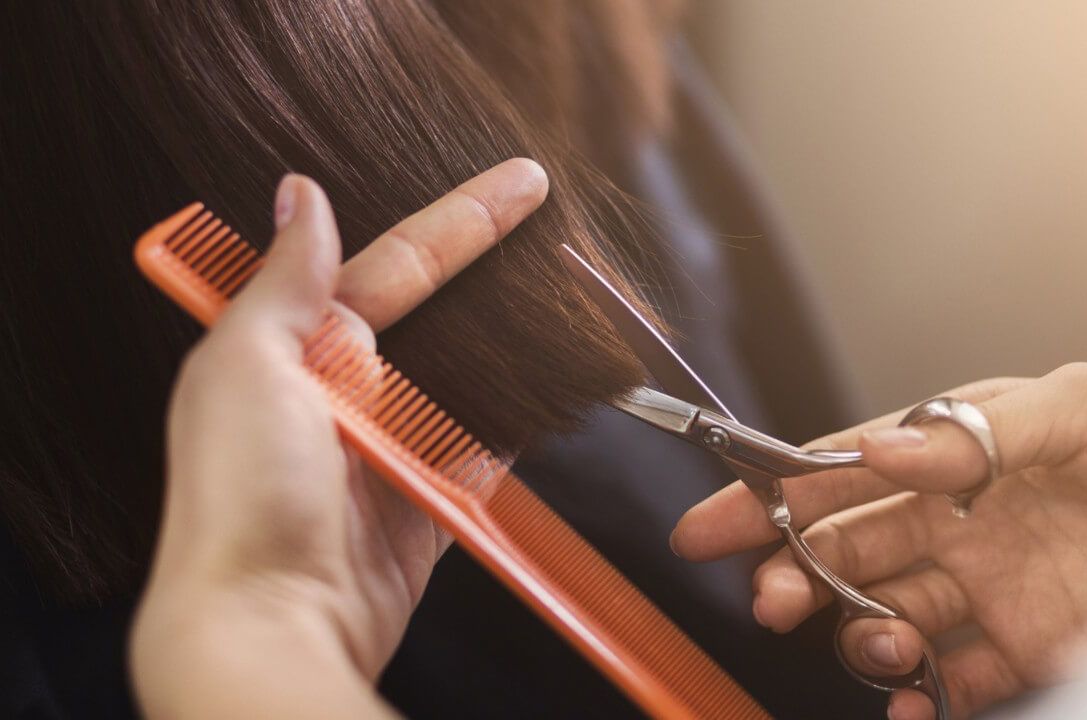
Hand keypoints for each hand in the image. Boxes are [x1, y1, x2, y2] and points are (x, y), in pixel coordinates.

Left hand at [130, 160, 547, 717]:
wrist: (270, 623)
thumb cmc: (238, 497)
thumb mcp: (246, 366)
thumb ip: (285, 281)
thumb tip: (300, 195)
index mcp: (299, 349)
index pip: (397, 264)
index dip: (463, 221)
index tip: (523, 184)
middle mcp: (346, 393)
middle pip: (440, 315)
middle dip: (495, 273)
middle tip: (558, 230)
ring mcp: (392, 450)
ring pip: (468, 379)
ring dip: (513, 345)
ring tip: (570, 303)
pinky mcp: (429, 505)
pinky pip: (487, 451)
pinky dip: (520, 424)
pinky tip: (555, 389)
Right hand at [671, 364, 1086, 719]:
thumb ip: (973, 433)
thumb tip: (876, 453)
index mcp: (964, 451)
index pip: (846, 473)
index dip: (772, 497)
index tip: (708, 525)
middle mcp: (967, 520)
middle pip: (851, 550)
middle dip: (797, 572)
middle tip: (775, 600)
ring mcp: (996, 589)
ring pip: (888, 616)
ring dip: (858, 633)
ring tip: (876, 641)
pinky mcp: (1031, 651)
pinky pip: (951, 683)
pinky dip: (917, 699)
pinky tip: (911, 702)